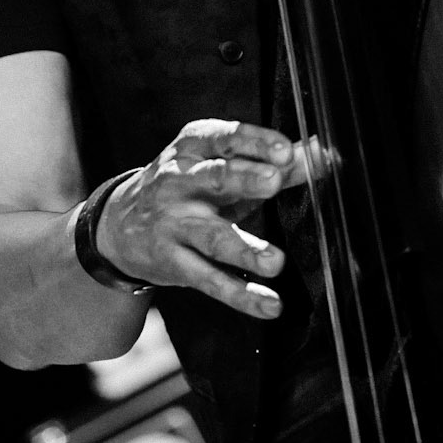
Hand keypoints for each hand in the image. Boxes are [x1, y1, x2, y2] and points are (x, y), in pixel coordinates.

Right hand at [97, 120, 308, 318]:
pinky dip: (241, 294)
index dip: (256, 142)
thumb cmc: (190, 187)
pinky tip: (269, 304)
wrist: (121, 225)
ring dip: (245, 248)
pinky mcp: (172, 262)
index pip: (226, 137)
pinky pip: (209, 279)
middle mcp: (180, 181)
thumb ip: (273, 162)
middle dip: (245, 179)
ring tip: (276, 262)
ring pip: (211, 235)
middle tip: (274, 182)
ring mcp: (174, 224)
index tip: (286, 151)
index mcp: (194, 147)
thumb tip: (321, 152)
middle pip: (215, 178)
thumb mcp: (222, 165)